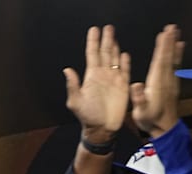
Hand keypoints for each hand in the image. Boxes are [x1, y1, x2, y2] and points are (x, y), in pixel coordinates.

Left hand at [64, 25, 129, 144]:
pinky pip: (125, 70)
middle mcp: (102, 75)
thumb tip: (67, 70)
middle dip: (106, 39)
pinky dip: (125, 62)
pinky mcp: (123, 86)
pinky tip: (124, 53)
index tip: (94, 30)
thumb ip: (72, 86)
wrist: (102, 129)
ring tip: (114, 35)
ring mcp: (113, 79)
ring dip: (114, 46)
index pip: (92, 54)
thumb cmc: (87, 117)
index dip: (93, 42)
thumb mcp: (76, 102)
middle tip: (108, 27)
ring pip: (114, 58)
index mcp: (91, 76)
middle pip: (104, 52)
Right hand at [130, 24, 184, 138]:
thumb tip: (135, 85)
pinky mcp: (172, 84)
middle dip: (169, 42)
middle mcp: (166, 81)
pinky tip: (179, 47)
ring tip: (176, 33)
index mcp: (157, 84)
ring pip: (172, 60)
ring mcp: (170, 82)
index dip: (162, 48)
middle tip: (171, 28)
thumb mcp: (141, 112)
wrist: (165, 129)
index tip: (164, 35)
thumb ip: (138, 98)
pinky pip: (175, 65)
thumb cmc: (151, 121)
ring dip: (174, 46)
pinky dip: (177, 54)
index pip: (160, 62)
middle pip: (167, 58)